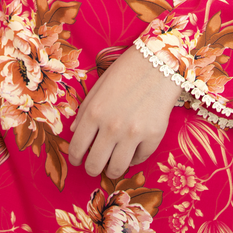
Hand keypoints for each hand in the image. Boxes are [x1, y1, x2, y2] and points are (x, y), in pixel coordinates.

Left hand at [67, 45, 181, 179]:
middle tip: (95, 165)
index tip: (77, 160)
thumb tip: (74, 132)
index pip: (77, 148)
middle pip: (95, 165)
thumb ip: (85, 109)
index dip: (74, 158)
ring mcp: (133, 133)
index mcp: (94, 112)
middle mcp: (112, 126)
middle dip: (92, 168)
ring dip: (112, 170)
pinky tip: (133, 149)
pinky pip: (140, 160)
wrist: (158, 62)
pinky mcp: (153, 136)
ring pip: (116, 169)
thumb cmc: (126, 71)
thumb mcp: (99, 86)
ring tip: (113, 164)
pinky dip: (134, 158)